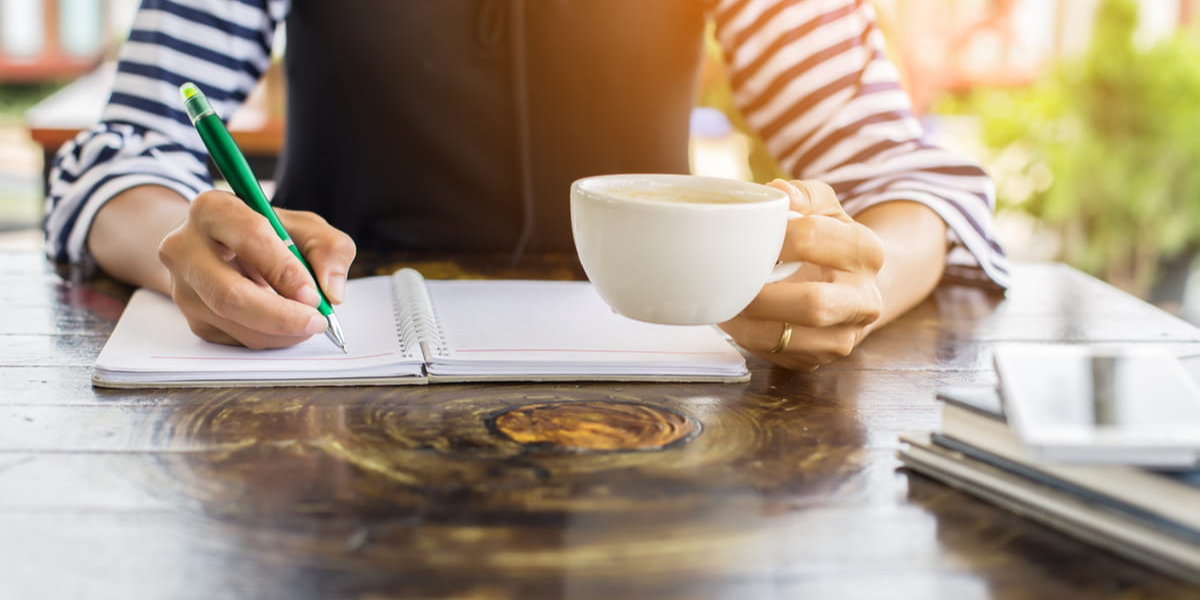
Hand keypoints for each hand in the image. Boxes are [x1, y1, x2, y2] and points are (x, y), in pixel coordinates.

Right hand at [157, 190, 355, 347]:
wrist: (222, 247)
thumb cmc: (267, 234)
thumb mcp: (305, 228)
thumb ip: (330, 249)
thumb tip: (332, 291)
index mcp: (213, 209)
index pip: (249, 238)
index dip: (285, 270)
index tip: (313, 294)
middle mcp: (185, 247)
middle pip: (229, 294)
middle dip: (281, 316)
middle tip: (316, 322)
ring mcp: (182, 287)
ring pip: (234, 323)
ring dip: (281, 332)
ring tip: (308, 320)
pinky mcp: (191, 318)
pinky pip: (235, 339)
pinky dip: (270, 338)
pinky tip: (284, 323)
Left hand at [719, 179, 883, 370]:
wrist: (848, 284)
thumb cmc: (827, 238)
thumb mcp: (822, 206)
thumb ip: (803, 194)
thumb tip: (778, 192)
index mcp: (867, 251)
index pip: (813, 238)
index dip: (772, 235)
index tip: (747, 235)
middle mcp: (865, 300)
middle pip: (812, 304)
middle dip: (761, 293)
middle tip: (731, 278)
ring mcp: (844, 336)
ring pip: (785, 337)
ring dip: (746, 319)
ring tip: (727, 298)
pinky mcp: (819, 358)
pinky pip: (775, 353)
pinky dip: (747, 334)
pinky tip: (738, 315)